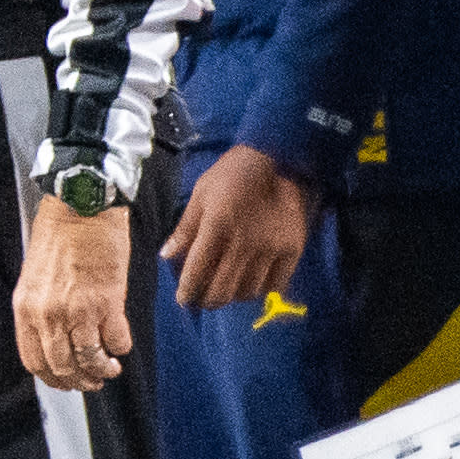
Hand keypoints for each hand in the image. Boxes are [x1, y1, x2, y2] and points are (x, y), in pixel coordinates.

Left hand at [15, 197, 136, 390]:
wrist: (81, 205)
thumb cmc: (59, 233)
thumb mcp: (34, 275)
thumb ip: (40, 308)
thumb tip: (54, 336)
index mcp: (26, 308)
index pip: (34, 361)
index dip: (52, 379)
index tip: (66, 381)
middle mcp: (48, 315)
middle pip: (62, 367)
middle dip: (80, 380)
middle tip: (93, 380)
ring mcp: (78, 311)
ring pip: (89, 360)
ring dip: (102, 370)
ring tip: (110, 367)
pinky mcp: (107, 302)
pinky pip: (116, 341)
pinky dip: (121, 348)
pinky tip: (122, 343)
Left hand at [162, 143, 313, 314]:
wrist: (279, 158)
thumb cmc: (233, 174)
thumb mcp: (201, 193)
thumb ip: (185, 228)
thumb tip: (166, 256)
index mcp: (217, 225)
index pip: (197, 271)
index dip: (187, 291)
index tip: (184, 299)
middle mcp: (244, 242)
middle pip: (222, 290)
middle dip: (208, 300)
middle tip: (203, 299)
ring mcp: (271, 248)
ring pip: (247, 292)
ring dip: (233, 296)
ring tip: (227, 291)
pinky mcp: (293, 249)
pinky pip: (276, 285)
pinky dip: (261, 291)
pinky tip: (252, 285)